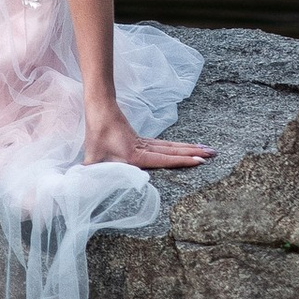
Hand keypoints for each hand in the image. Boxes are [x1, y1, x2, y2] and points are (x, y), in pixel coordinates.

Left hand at [83, 101, 212, 169]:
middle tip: (215, 154)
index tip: (200, 161)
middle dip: (195, 153)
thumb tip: (83, 189)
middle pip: (174, 151)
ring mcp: (145, 143)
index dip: (183, 161)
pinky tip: (187, 148)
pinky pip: (165, 145)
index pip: (164, 159)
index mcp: (136, 156)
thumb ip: (91, 175)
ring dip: (190, 148)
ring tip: (209, 150)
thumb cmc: (95, 136)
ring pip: (172, 146)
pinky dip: (178, 147)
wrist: (99, 109)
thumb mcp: (91, 158)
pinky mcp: (142, 140)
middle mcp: (144, 149)